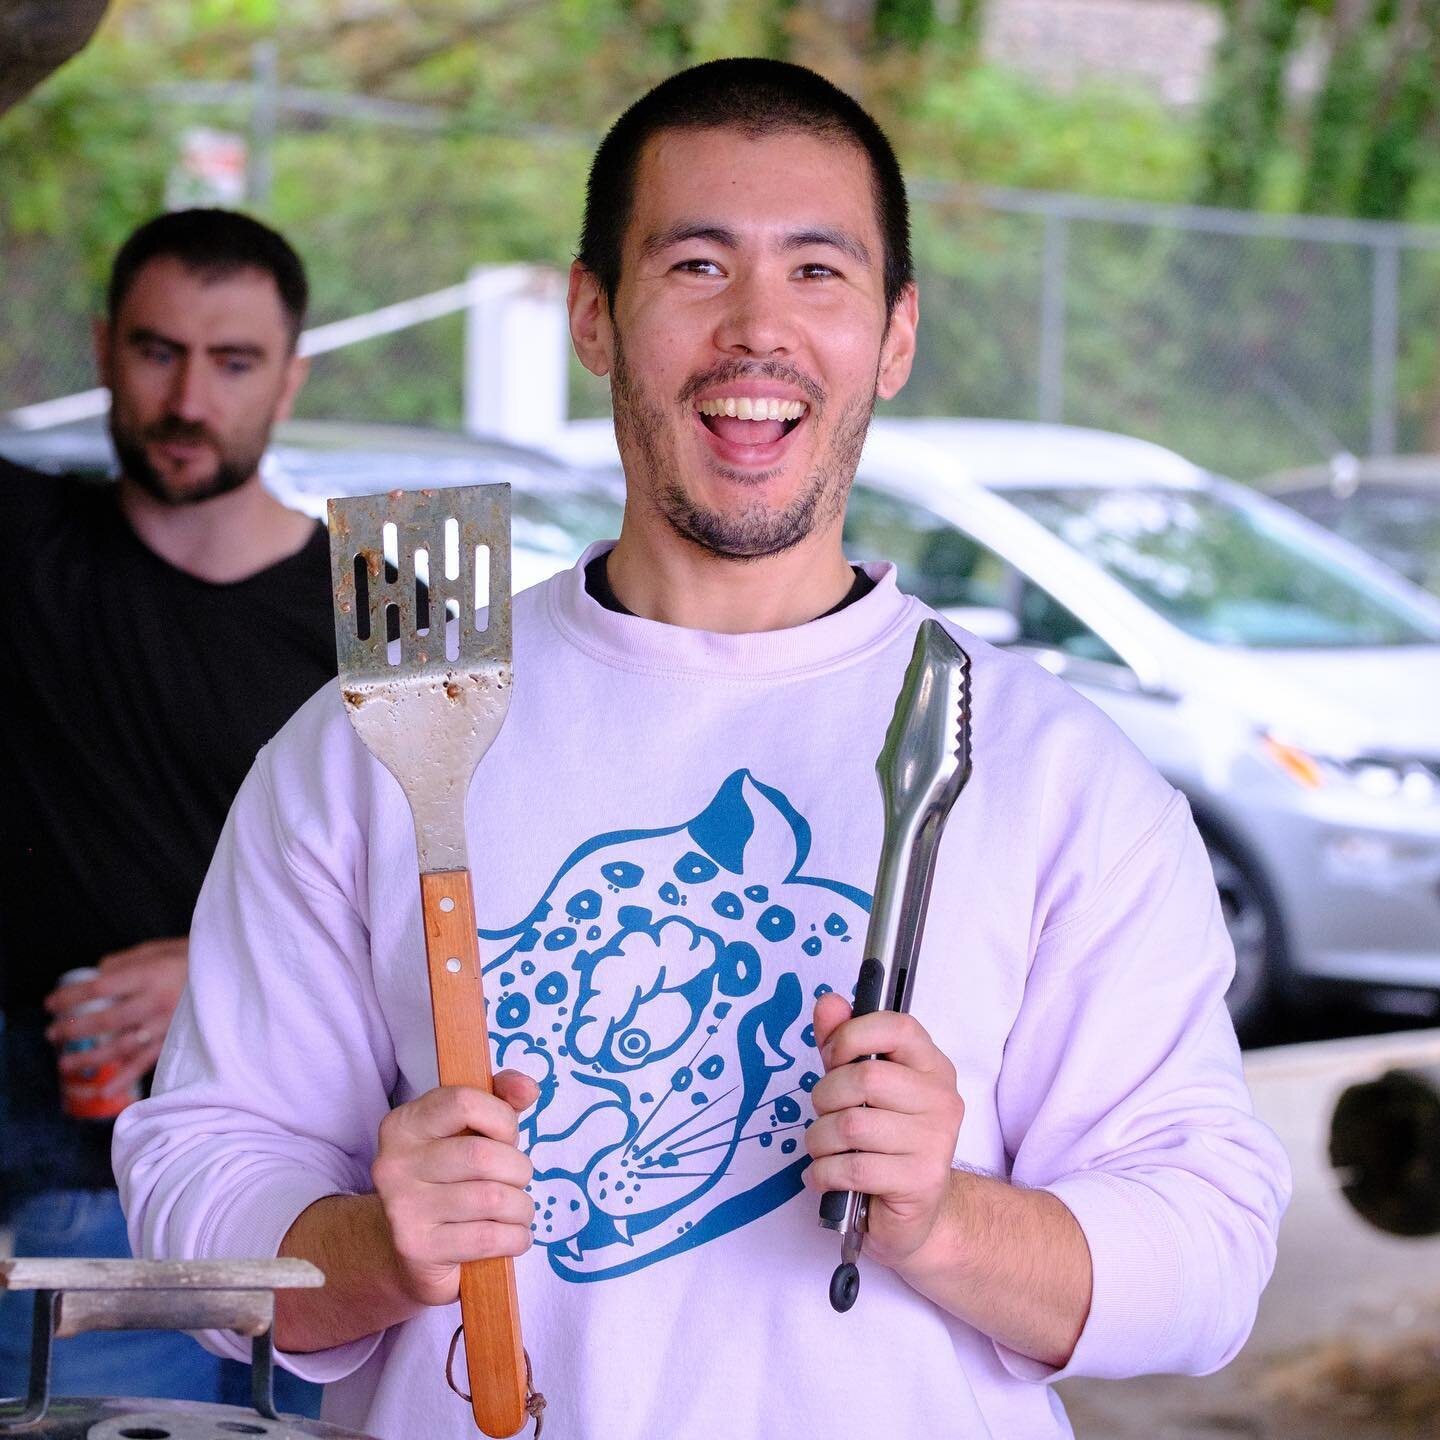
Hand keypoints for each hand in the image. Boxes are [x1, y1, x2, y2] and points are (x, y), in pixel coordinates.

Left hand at [45, 938, 188, 1095]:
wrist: (237, 976)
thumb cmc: (198, 958)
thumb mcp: (164, 947)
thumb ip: (129, 960)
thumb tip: (98, 972)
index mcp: (151, 974)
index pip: (100, 988)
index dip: (71, 997)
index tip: (50, 1003)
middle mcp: (156, 1001)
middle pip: (106, 1019)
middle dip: (73, 1029)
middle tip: (52, 1035)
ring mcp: (167, 1024)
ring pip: (122, 1045)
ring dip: (90, 1057)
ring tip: (65, 1064)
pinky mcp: (177, 1041)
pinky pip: (148, 1062)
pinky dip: (126, 1079)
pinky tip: (105, 1092)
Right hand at [370, 1075, 539, 1307]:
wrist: (410, 1247)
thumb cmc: (450, 1178)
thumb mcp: (471, 1131)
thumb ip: (501, 1100)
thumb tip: (528, 1088)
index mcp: (405, 1124)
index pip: (464, 1103)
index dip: (501, 1119)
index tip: (506, 1137)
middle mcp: (395, 1163)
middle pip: (483, 1156)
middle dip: (518, 1169)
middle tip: (516, 1181)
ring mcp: (402, 1207)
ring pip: (492, 1199)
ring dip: (521, 1207)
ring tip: (517, 1210)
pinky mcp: (417, 1248)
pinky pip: (488, 1237)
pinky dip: (516, 1237)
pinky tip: (513, 1236)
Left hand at [803, 992, 965, 1268]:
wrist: (917, 1212)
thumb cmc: (883, 1139)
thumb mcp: (859, 1085)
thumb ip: (843, 1042)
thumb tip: (828, 1002)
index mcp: (931, 1066)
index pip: (897, 1027)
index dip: (852, 1036)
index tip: (832, 1058)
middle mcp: (942, 1099)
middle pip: (866, 1078)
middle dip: (826, 1097)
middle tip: (825, 1114)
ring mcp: (936, 1142)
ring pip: (852, 1126)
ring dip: (820, 1140)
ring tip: (824, 1149)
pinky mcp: (920, 1182)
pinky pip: (853, 1167)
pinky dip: (824, 1172)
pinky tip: (826, 1176)